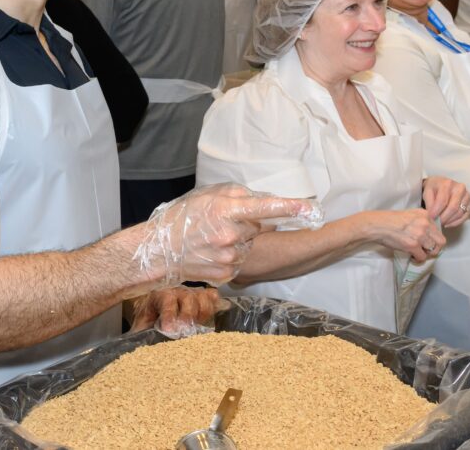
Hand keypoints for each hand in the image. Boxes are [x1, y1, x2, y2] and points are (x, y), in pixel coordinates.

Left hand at [128, 287, 226, 336]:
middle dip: (188, 315)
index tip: (169, 329)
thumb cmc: (146, 320)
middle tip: (187, 331)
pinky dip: (214, 305)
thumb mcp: (140, 326)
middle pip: (188, 298)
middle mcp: (177, 292)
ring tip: (199, 328)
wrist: (151, 313)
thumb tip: (139, 343)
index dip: (170, 314)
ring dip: (203, 313)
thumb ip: (140, 332)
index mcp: (159, 296)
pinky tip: (212, 317)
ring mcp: (190, 294)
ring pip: (203, 297)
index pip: (166, 300)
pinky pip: (212, 297)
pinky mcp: (201, 298)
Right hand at [133, 183, 320, 286]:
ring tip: (212, 239)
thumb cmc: (181, 219)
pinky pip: (240, 260)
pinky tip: (212, 252)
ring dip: (239, 240)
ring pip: (249, 244)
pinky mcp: (228, 273)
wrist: (159, 251)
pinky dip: (231, 255)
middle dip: (248, 223)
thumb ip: (236, 196)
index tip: (310, 208)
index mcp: (226, 212)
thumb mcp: (206, 197)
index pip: (264, 208)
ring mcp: (230, 257)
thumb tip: (259, 201)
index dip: (290, 207)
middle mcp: (231, 235)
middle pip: (258, 226)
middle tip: (222, 222)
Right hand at [368, 209, 445, 262]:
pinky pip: (422, 257)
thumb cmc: (389, 220)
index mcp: (425, 214)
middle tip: (427, 251)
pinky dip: (418, 259)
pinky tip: (412, 257)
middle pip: (441, 241)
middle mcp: (425, 223)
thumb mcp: (409, 214)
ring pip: (433, 250)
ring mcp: (420, 235)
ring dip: (426, 254)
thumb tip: (427, 233)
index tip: (427, 242)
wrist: (377, 225)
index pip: (438, 230)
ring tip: (418, 253)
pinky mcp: (413, 245)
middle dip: (435, 248)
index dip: (433, 238)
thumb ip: (420, 221)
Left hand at [422, 176, 469, 226]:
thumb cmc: (434, 188)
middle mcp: (460, 188)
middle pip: (453, 207)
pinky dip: (456, 222)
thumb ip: (429, 202)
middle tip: (436, 223)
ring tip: (441, 223)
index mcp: (447, 184)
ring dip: (449, 221)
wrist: (441, 184)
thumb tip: (432, 215)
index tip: (431, 218)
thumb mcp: (427, 191)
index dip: (436, 211)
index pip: (442, 201)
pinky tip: (448, 224)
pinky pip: (465, 216)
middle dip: (444, 218)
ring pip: (460, 213)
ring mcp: (467, 196)